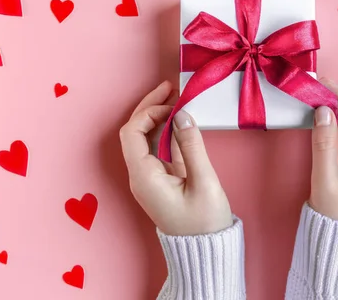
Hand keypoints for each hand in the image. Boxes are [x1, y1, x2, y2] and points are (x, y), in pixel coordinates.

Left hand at [119, 81, 232, 235]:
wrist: (205, 250)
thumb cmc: (205, 222)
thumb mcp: (203, 182)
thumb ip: (192, 145)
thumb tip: (183, 114)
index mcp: (144, 177)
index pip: (132, 133)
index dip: (148, 111)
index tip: (171, 100)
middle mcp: (140, 176)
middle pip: (135, 133)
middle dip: (150, 107)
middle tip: (170, 88)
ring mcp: (148, 178)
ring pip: (144, 139)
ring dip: (158, 117)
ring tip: (176, 99)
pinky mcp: (159, 180)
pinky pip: (156, 149)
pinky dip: (165, 132)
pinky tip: (179, 121)